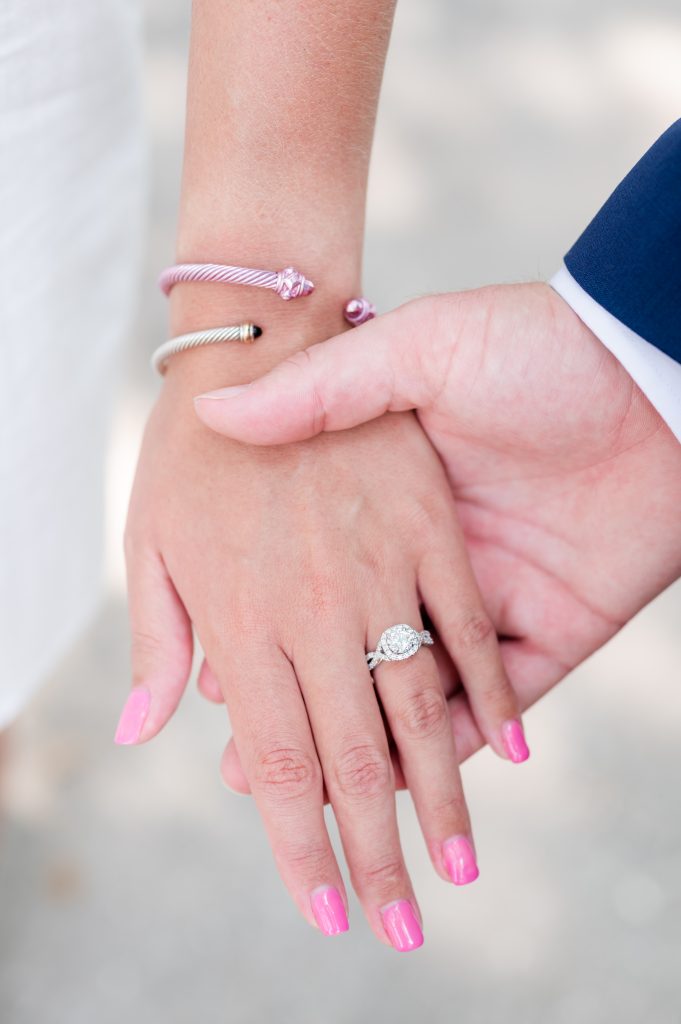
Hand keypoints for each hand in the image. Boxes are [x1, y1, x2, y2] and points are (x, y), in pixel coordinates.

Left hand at [121, 354, 523, 948]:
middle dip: (375, 851)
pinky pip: (469, 628)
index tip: (326, 906)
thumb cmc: (185, 444)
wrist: (264, 331)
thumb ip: (156, 634)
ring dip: (441, 798)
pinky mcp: (431, 531)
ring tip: (461, 869)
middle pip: (353, 758)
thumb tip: (148, 729)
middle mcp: (317, 612)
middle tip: (399, 925)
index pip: (281, 762)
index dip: (302, 842)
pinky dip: (488, 693)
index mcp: (245, 622)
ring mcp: (381, 571)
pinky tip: (509, 753)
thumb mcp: (149, 536)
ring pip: (417, 709)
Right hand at [194, 283, 680, 791]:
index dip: (268, 642)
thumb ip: (322, 387)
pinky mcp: (557, 624)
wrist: (649, 365)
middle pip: (362, 656)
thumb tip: (217, 411)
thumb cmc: (533, 343)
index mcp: (393, 503)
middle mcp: (436, 562)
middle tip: (250, 772)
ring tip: (329, 796)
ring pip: (428, 695)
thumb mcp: (418, 347)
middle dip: (313, 716)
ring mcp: (496, 597)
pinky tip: (419, 779)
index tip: (219, 689)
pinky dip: (473, 736)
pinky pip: (510, 697)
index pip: (317, 591)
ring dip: (382, 749)